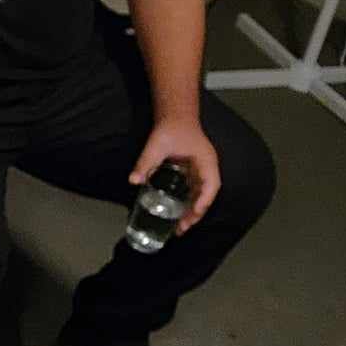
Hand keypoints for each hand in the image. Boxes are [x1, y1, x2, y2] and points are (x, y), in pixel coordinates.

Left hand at [131, 116, 220, 233]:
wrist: (175, 117)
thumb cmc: (171, 129)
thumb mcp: (157, 145)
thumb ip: (145, 162)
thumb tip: (133, 180)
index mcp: (206, 161)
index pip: (211, 185)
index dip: (204, 200)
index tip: (194, 213)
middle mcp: (207, 168)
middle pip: (206, 195)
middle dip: (196, 214)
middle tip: (182, 229)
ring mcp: (201, 171)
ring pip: (200, 196)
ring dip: (191, 212)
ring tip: (179, 228)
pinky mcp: (192, 173)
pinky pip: (192, 191)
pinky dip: (186, 204)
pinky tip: (176, 214)